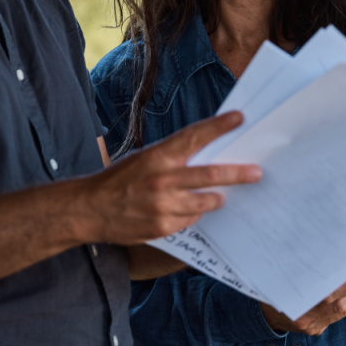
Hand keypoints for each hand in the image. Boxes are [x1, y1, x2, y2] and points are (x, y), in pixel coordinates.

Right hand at [92, 112, 260, 244]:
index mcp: (157, 156)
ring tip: (221, 195)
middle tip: (256, 172)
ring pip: (205, 202)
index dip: (219, 126)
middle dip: (238, 173)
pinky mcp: (162, 227)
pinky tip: (187, 210)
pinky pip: (191, 220)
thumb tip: (208, 152)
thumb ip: (173, 157)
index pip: (194, 137)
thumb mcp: (144, 158)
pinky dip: (194, 214)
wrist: (89, 209)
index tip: (239, 118)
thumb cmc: (119, 179)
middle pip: (210, 176)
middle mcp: (162, 180)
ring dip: (216, 198)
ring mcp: (163, 206)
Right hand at [260, 276, 345, 335]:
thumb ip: (302, 274)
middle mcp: (305, 319)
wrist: (265, 317)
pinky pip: (334, 317)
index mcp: (296, 306)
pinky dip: (343, 304)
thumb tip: (325, 258)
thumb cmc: (274, 294)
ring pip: (339, 313)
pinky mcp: (315, 330)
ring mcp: (312, 327)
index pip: (325, 297)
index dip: (344, 288)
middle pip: (336, 306)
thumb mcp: (284, 280)